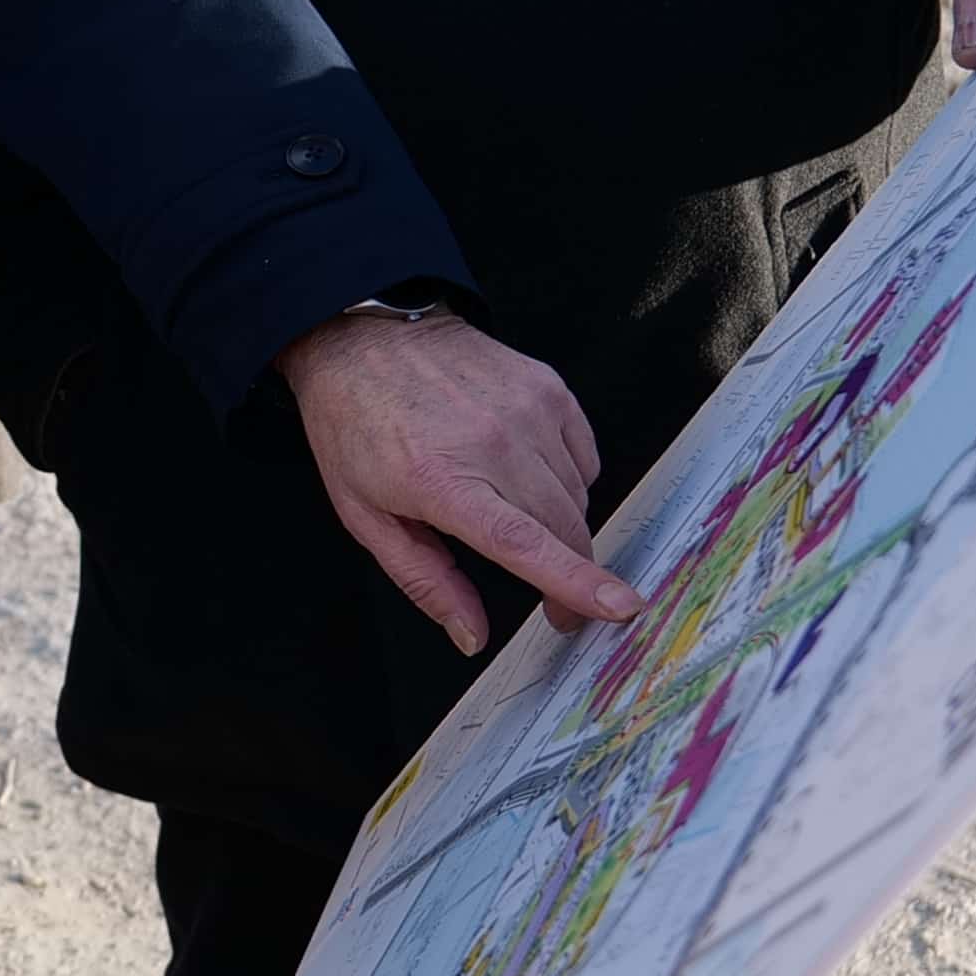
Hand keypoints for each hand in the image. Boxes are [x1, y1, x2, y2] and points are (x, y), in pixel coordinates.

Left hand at [275, 307, 637, 653]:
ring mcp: (527, 409)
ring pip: (577, 497)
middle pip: (563, 528)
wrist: (363, 340)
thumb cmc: (356, 426)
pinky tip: (526, 473)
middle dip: (570, 574)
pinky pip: (584, 458)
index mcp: (443, 481)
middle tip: (555, 602)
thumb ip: (425, 581)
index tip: (619, 607)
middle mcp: (492, 442)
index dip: (576, 580)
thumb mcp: (367, 516)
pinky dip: (567, 479)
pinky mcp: (548, 388)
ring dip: (560, 523)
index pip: (525, 542)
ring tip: (511, 509)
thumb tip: (471, 635)